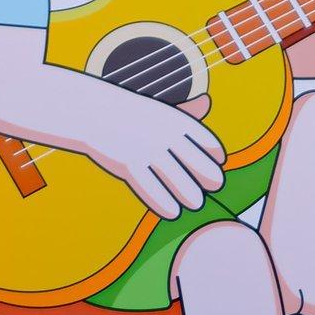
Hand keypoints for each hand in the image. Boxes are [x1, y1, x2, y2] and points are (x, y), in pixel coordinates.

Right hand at [86, 97, 225, 220]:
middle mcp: (164, 136)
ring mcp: (147, 150)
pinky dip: (164, 202)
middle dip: (208, 176)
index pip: (203, 139)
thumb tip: (207, 101)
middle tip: (216, 186)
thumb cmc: (130, 112)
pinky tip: (173, 212)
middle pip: (195, 161)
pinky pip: (151, 188)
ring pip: (176, 178)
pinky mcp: (129, 164)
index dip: (213, 153)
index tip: (220, 163)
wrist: (93, 111)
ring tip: (196, 204)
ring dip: (189, 194)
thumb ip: (186, 110)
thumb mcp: (160, 108)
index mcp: (174, 120)